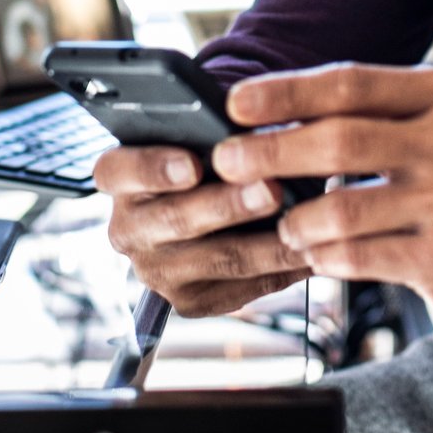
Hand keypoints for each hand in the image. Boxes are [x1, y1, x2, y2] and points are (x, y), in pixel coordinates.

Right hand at [90, 144, 312, 317]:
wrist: (206, 204)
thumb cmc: (206, 154)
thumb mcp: (198, 133)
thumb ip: (215, 131)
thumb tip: (256, 131)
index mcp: (119, 177)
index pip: (119, 170)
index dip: (153, 168)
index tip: (192, 164)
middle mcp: (127, 229)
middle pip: (175, 220)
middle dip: (228, 206)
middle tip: (271, 189)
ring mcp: (156, 271)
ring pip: (218, 259)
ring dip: (267, 244)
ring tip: (306, 225)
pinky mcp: (190, 302)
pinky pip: (243, 288)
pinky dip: (283, 269)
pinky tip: (313, 250)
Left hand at [213, 63, 432, 319]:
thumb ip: (379, 111)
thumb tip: (276, 112)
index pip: (352, 84)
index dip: (285, 92)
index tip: (234, 103)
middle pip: (339, 142)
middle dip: (270, 151)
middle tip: (226, 162)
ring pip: (340, 209)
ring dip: (295, 218)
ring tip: (283, 222)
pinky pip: (358, 257)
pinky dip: (324, 255)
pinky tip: (317, 251)